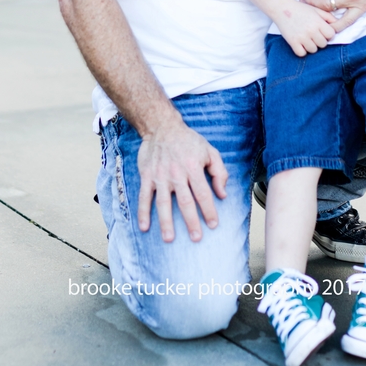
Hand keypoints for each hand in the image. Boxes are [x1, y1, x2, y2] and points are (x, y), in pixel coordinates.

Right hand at [137, 119, 227, 242]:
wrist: (162, 127)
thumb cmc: (188, 141)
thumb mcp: (210, 151)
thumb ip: (219, 172)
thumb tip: (222, 194)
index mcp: (193, 168)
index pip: (203, 194)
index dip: (209, 210)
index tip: (213, 225)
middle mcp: (177, 174)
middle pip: (185, 202)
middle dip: (191, 221)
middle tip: (196, 238)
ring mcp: (160, 176)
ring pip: (163, 203)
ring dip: (166, 222)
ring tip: (169, 238)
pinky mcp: (147, 176)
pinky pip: (144, 197)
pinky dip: (143, 212)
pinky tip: (144, 226)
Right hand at [274, 0, 335, 56]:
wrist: (282, 7)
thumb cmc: (300, 9)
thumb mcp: (316, 10)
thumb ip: (328, 17)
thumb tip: (337, 25)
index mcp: (318, 22)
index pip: (331, 35)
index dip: (328, 34)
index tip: (322, 31)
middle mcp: (311, 30)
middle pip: (323, 44)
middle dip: (320, 40)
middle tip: (313, 35)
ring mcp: (302, 37)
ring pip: (313, 50)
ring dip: (311, 46)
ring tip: (306, 39)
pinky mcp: (293, 42)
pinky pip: (302, 53)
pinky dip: (302, 50)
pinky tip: (300, 44)